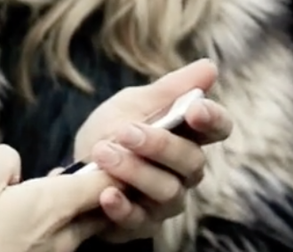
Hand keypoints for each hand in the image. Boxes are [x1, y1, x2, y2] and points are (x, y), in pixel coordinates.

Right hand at [0, 145, 113, 251]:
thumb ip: (4, 159)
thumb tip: (13, 164)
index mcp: (54, 205)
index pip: (107, 181)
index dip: (115, 162)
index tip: (112, 149)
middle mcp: (63, 236)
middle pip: (101, 208)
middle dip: (100, 187)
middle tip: (87, 168)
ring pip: (80, 227)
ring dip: (75, 208)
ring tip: (53, 189)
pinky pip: (59, 244)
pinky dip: (54, 227)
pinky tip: (28, 220)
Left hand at [71, 59, 234, 241]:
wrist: (74, 168)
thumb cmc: (111, 131)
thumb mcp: (133, 103)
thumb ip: (170, 89)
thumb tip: (210, 66)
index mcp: (189, 136)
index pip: (218, 128)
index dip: (212, 119)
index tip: (193, 110)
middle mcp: (185, 172)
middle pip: (192, 162)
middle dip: (159, 145)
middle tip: (125, 132)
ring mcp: (166, 201)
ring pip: (168, 192)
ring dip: (135, 172)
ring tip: (104, 154)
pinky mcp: (141, 225)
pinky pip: (139, 221)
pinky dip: (122, 207)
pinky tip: (106, 194)